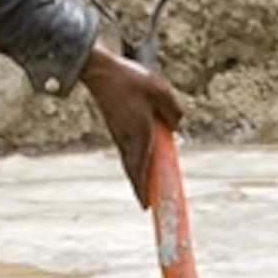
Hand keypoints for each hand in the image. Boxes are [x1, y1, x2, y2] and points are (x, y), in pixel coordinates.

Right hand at [79, 45, 183, 202]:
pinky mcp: (115, 127)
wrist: (100, 71)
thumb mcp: (161, 91)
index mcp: (140, 134)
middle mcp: (127, 139)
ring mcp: (119, 134)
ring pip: (129, 161)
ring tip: (145, 186)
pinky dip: (134, 160)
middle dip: (140, 188)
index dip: (143, 189)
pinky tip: (141, 158)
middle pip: (134, 171)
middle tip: (146, 203)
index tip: (146, 206)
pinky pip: (126, 150)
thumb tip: (177, 126)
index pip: (142, 169)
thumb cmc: (130, 80)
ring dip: (137, 175)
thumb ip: (173, 111)